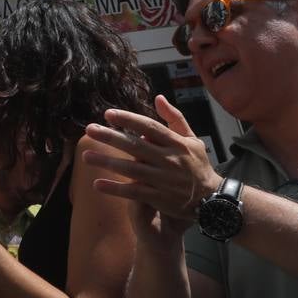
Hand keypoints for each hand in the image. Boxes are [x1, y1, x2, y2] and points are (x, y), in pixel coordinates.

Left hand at [84, 95, 217, 233]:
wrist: (212, 199)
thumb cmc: (198, 165)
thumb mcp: (192, 139)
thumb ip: (175, 118)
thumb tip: (158, 97)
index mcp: (177, 144)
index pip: (150, 128)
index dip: (129, 120)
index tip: (108, 114)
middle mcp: (169, 160)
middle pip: (136, 146)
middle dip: (111, 137)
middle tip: (89, 130)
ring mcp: (164, 180)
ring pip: (131, 170)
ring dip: (107, 162)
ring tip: (85, 155)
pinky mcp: (159, 198)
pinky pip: (134, 192)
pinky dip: (116, 189)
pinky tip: (97, 184)